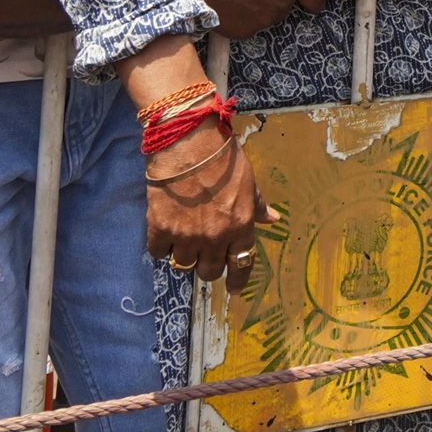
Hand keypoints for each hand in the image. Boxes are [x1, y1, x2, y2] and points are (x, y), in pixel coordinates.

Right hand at [144, 130, 262, 291]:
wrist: (189, 142)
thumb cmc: (223, 156)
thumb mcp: (248, 180)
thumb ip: (258, 204)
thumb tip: (272, 218)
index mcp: (241, 225)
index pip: (242, 264)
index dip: (237, 280)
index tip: (234, 289)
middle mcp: (215, 237)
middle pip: (209, 271)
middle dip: (208, 266)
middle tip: (204, 253)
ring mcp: (187, 235)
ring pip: (184, 264)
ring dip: (185, 254)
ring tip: (183, 236)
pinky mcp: (161, 229)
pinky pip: (159, 252)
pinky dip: (161, 246)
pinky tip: (164, 232)